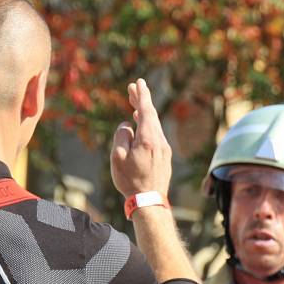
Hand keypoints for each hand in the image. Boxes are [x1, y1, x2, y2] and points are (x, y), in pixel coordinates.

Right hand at [110, 79, 171, 197]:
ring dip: (145, 114)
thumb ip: (121, 136)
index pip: (146, 110)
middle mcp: (159, 141)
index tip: (138, 82)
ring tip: (135, 106)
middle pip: (151, 115)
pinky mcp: (165, 157)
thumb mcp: (118, 157)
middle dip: (142, 101)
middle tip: (133, 88)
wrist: (149, 201)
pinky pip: (156, 135)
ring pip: (155, 126)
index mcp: (148, 139)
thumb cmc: (130, 181)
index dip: (142, 95)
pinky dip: (148, 126)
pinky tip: (142, 127)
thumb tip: (127, 126)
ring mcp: (164, 149)